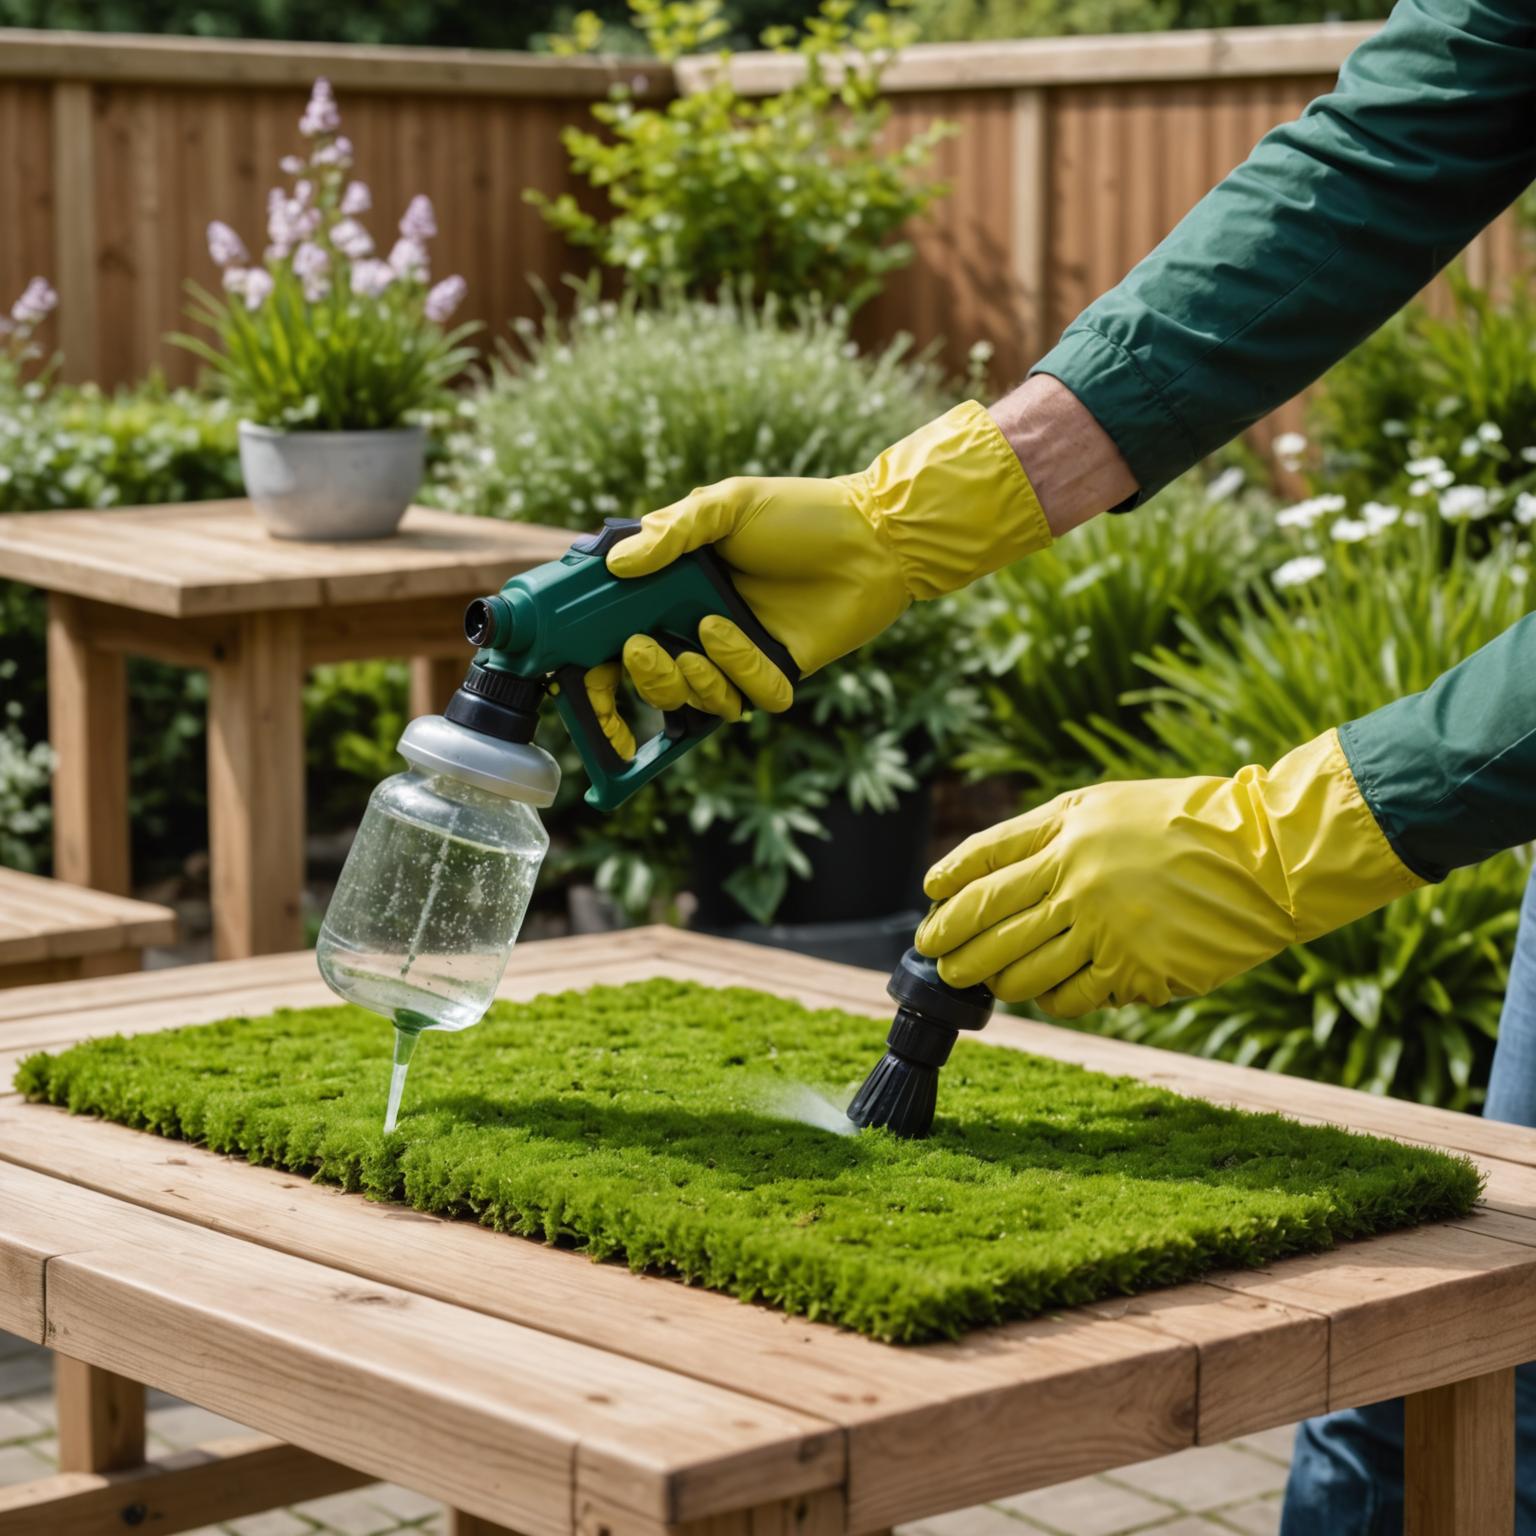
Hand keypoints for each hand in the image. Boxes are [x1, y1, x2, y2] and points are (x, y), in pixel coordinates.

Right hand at [601, 401, 1051, 723]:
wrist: (873, 535)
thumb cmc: (800, 513)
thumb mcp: (727, 505)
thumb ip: (669, 533)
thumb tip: (615, 565)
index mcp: (674, 592)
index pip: (617, 643)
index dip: (591, 674)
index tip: (573, 678)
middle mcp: (699, 630)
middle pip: (650, 684)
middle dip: (641, 678)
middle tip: (640, 646)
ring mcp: (739, 657)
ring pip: (695, 700)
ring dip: (689, 676)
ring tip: (707, 632)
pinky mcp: (777, 675)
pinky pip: (747, 699)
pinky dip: (738, 671)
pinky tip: (739, 632)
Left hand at [915, 730, 1421, 1016]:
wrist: (1268, 855)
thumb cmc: (1189, 824)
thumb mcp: (1111, 805)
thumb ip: (1053, 835)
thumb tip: (997, 878)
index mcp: (1067, 826)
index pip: (985, 857)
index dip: (950, 881)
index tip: (931, 897)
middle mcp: (1074, 874)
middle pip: (988, 918)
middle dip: (952, 942)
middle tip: (937, 957)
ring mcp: (1101, 925)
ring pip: (1019, 967)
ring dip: (993, 979)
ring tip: (983, 982)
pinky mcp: (1132, 968)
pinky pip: (1068, 995)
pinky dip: (1048, 999)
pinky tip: (1043, 996)